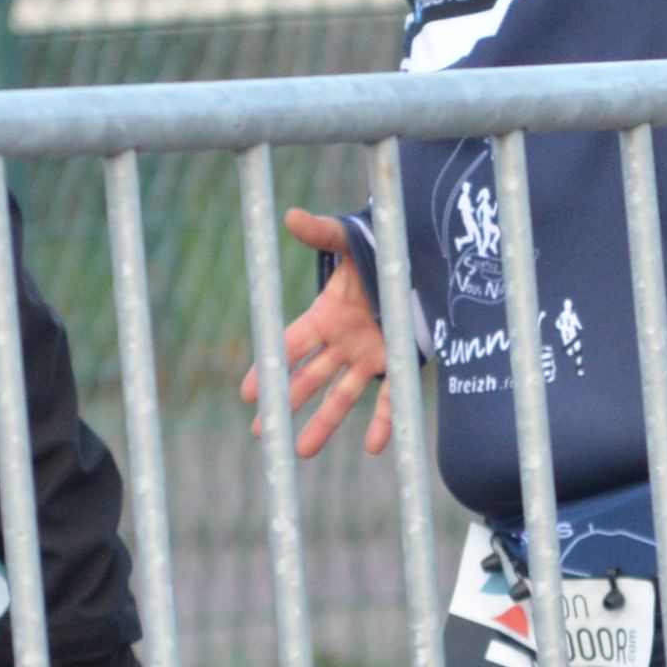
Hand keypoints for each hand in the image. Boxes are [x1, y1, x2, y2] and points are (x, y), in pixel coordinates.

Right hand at [240, 208, 393, 458]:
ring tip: (301, 451)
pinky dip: (384, 422)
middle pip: (308, 377)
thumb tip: (290, 215)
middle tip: (262, 432)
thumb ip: (323, 232)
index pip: (290, 344)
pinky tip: (373, 447)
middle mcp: (342, 340)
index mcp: (326, 314)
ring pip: (342, 395)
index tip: (248, 393)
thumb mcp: (351, 240)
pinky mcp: (399, 361)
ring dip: (323, 422)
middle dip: (285, 403)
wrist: (418, 257)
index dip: (269, 367)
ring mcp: (369, 354)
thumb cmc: (378, 248)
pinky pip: (391, 397)